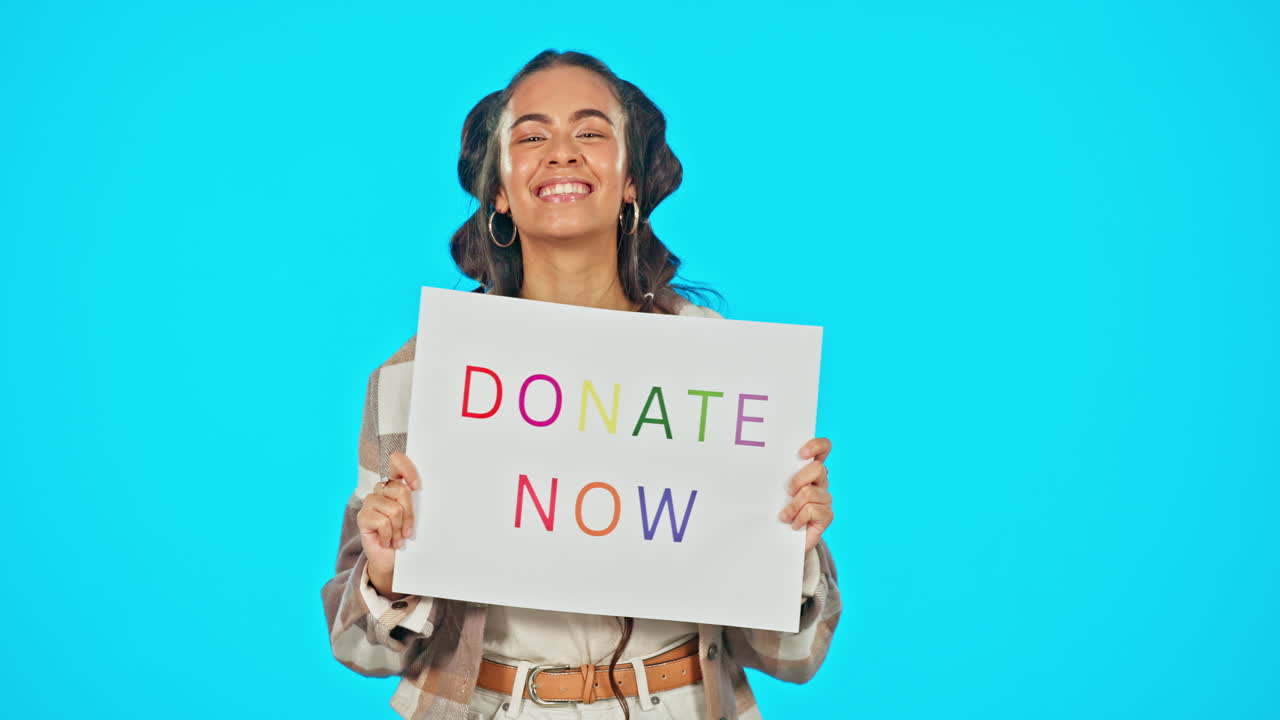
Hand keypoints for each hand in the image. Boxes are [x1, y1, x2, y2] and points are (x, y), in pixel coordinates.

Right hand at [356, 451, 420, 597]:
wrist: (392, 561)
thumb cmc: (406, 537)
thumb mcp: (416, 517)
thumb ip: (417, 501)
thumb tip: (424, 490)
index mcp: (395, 485)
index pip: (396, 461)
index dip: (407, 469)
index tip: (417, 487)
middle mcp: (381, 490)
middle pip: (401, 490)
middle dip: (409, 514)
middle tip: (409, 531)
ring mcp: (370, 502)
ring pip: (394, 509)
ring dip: (399, 529)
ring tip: (398, 538)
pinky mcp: (362, 517)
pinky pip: (383, 522)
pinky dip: (390, 535)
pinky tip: (388, 542)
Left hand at [779, 437, 832, 551]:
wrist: (784, 538)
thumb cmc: (777, 508)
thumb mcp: (775, 490)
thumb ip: (775, 476)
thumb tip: (759, 465)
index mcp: (809, 469)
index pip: (823, 448)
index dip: (816, 446)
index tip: (801, 454)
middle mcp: (821, 481)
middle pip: (818, 468)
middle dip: (798, 480)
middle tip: (788, 492)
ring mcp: (825, 498)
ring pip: (810, 492)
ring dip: (793, 506)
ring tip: (785, 516)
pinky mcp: (827, 515)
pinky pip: (811, 510)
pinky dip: (798, 519)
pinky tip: (794, 525)